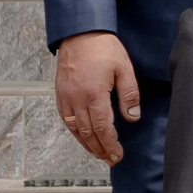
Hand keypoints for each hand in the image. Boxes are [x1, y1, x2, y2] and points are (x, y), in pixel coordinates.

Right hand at [56, 31, 139, 165]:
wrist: (80, 32)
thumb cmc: (103, 47)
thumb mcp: (124, 69)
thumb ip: (129, 95)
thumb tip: (132, 118)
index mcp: (94, 94)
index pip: (103, 128)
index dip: (110, 144)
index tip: (117, 155)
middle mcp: (76, 99)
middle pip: (87, 133)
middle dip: (100, 149)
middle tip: (110, 159)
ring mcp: (66, 96)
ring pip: (74, 129)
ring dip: (86, 144)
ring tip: (98, 153)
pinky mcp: (60, 92)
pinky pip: (65, 118)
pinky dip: (74, 131)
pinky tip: (82, 136)